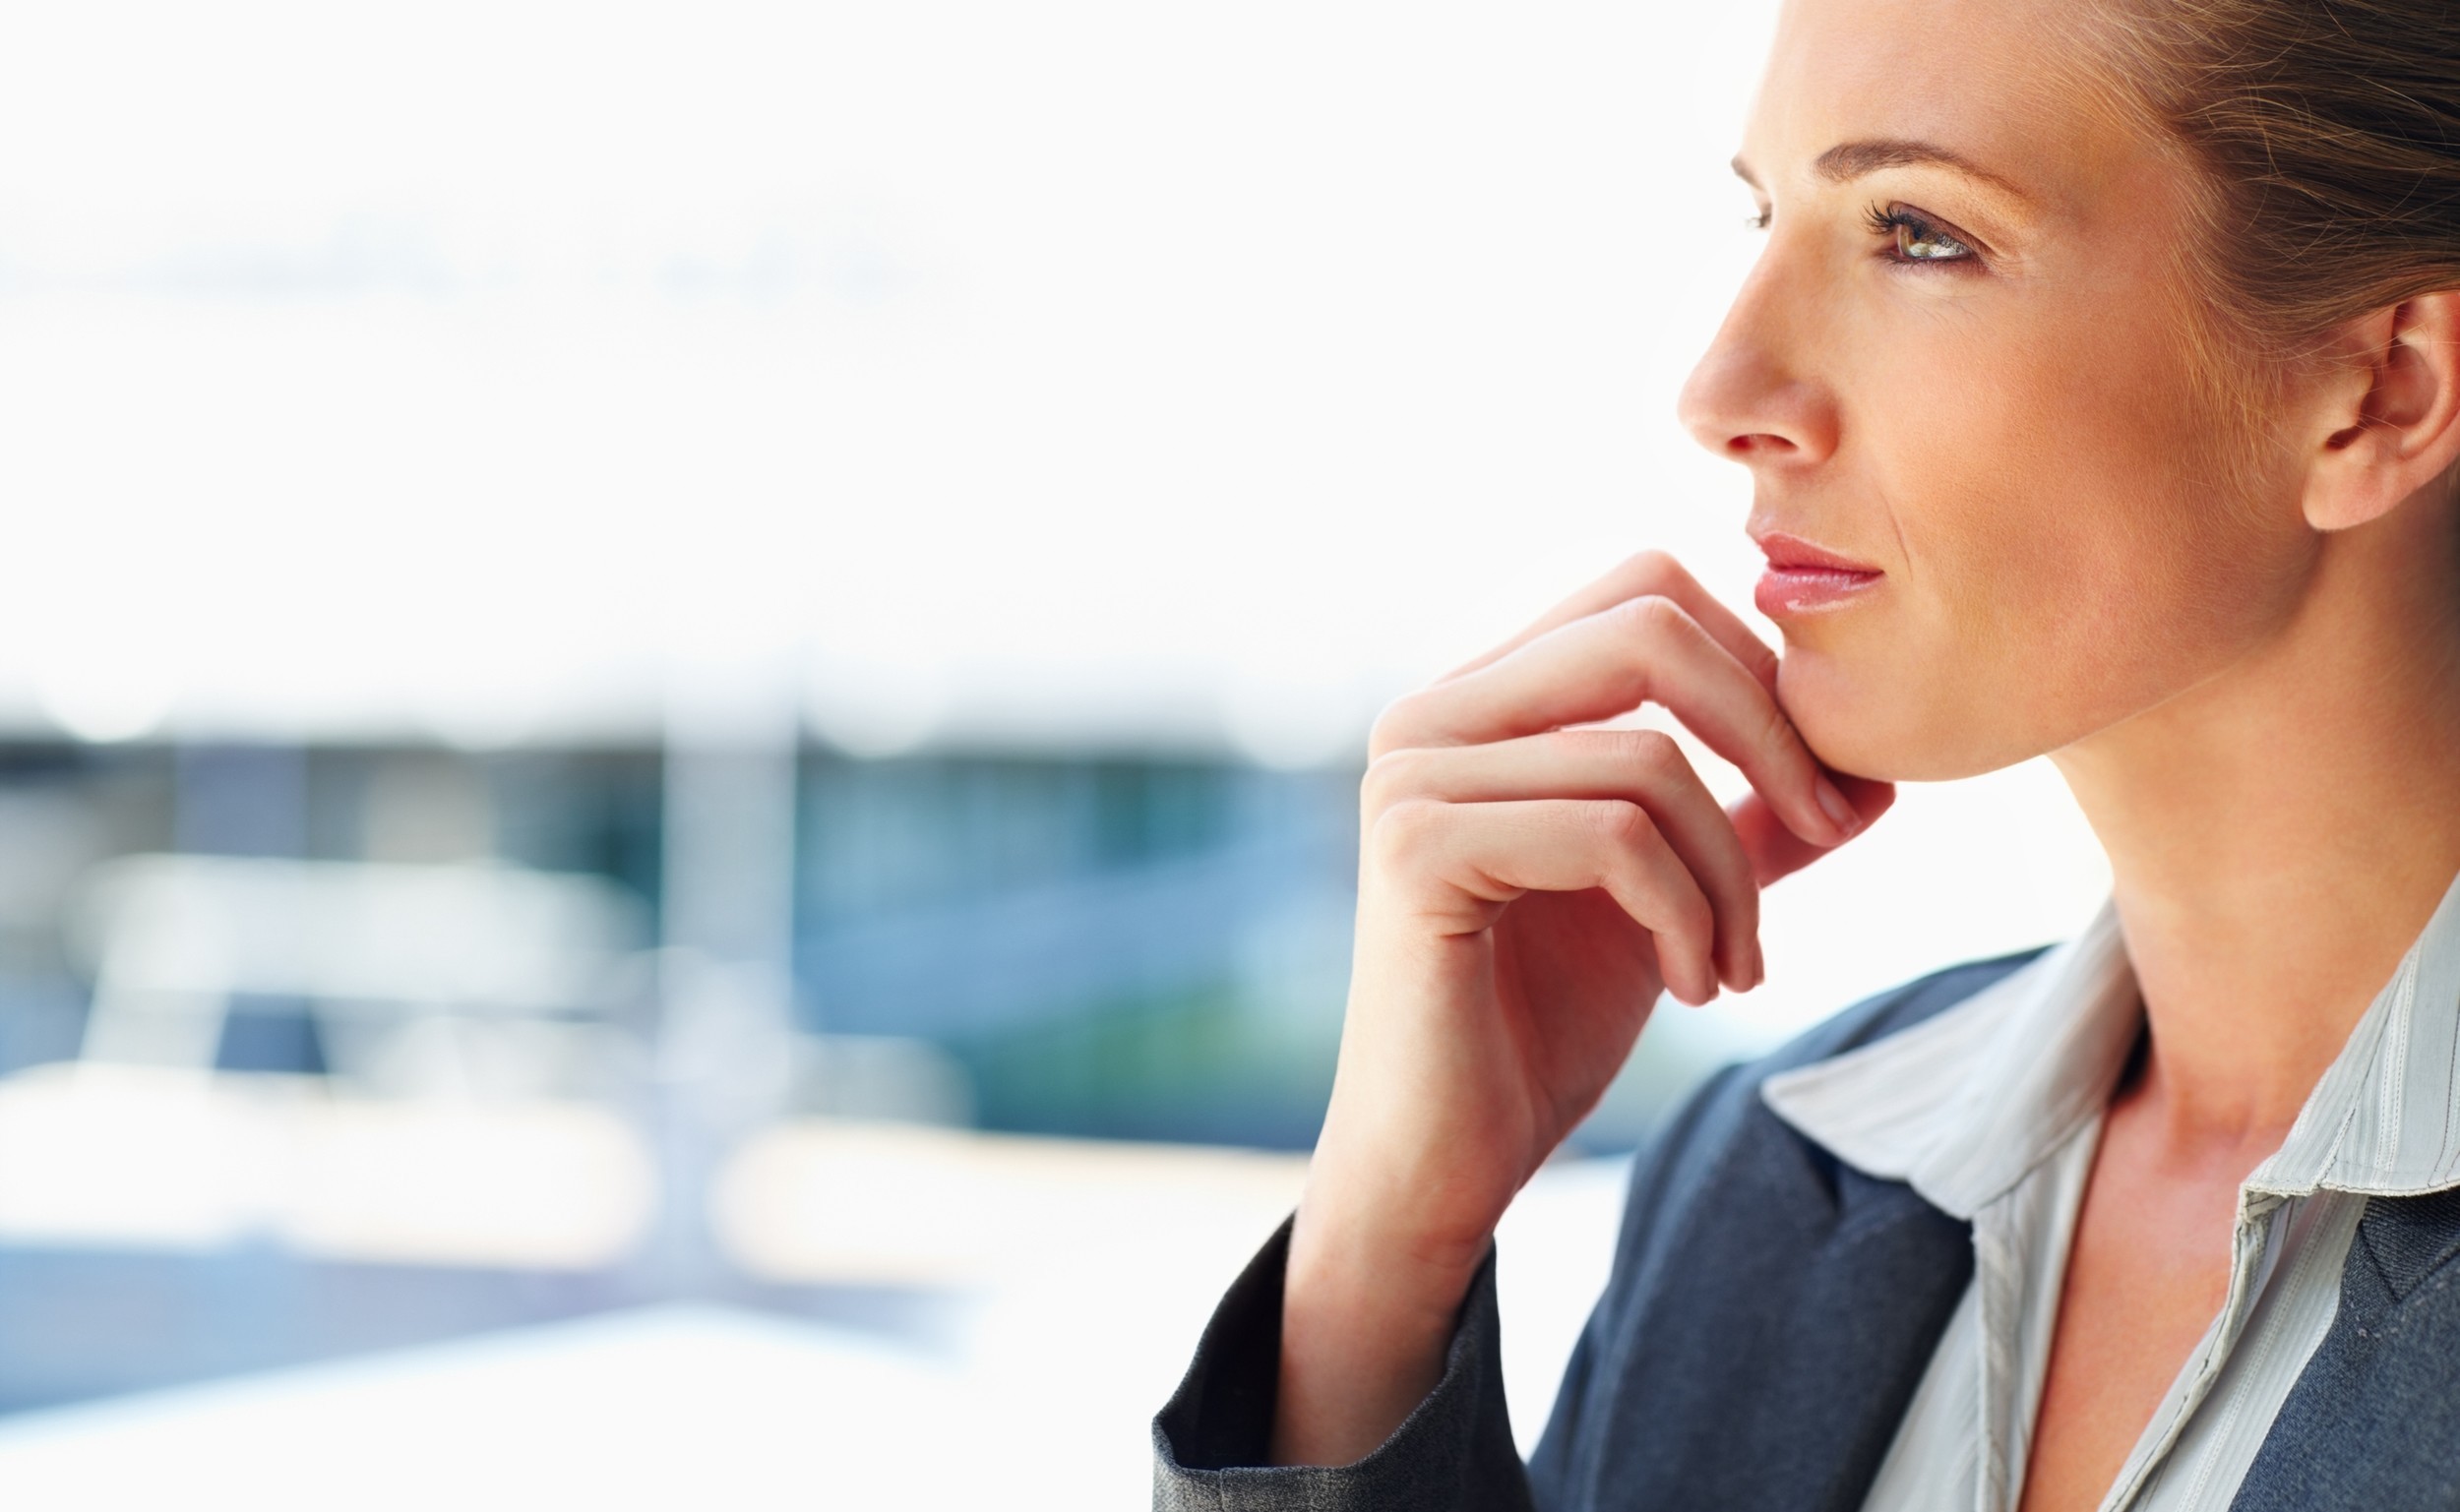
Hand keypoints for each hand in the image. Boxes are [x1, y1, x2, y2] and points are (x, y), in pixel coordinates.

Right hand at [1271, 551, 1892, 1466]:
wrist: (1445, 1161)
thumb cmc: (1541, 1028)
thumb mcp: (1674, 899)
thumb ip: (1751, 824)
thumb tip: (1873, 770)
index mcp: (1481, 700)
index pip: (1642, 589)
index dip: (1755, 668)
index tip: (1822, 787)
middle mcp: (1430, 714)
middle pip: (1647, 628)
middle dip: (1769, 732)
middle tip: (1827, 830)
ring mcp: (1412, 777)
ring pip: (1648, 758)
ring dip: (1734, 876)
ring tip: (1736, 965)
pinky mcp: (1418, 850)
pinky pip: (1612, 836)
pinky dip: (1687, 915)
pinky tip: (1693, 987)